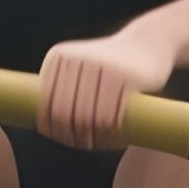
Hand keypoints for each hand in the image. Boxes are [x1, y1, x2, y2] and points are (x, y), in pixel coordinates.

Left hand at [38, 28, 176, 149]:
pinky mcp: (125, 78)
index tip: (58, 137)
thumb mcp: (79, 64)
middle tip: (80, 144)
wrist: (147, 43)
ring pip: (88, 117)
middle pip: (66, 111)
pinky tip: (112, 139)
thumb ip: (61, 85)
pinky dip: (110, 133)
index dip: (50, 123)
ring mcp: (101, 67)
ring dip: (91, 137)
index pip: (47, 100)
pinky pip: (112, 116)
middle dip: (69, 134)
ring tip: (94, 144)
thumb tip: (41, 123)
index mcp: (59, 57)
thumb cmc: (108, 62)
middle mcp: (76, 60)